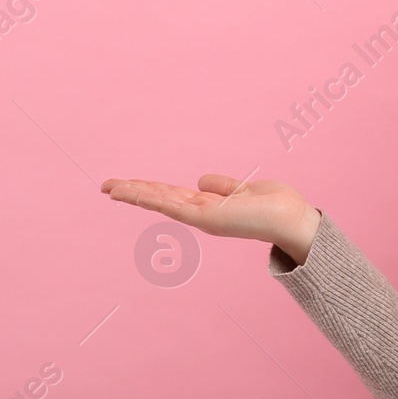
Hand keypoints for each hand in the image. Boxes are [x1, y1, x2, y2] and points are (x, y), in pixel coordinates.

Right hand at [100, 173, 320, 265]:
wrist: (292, 219)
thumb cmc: (276, 206)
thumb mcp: (244, 190)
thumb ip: (223, 186)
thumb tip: (200, 179)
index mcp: (208, 206)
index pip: (171, 195)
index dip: (149, 188)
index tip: (126, 183)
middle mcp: (200, 214)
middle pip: (159, 198)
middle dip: (132, 192)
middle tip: (105, 186)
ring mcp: (201, 218)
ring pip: (160, 201)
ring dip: (134, 193)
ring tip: (109, 187)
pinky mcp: (205, 218)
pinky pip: (172, 205)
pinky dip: (151, 197)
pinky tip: (134, 191)